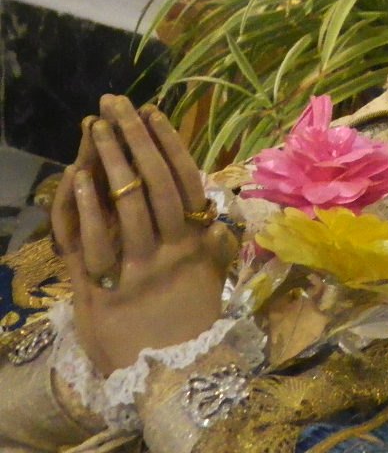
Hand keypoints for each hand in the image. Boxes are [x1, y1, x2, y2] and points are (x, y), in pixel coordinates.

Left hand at [52, 95, 236, 374]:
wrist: (171, 377)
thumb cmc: (192, 321)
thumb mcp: (212, 277)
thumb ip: (214, 242)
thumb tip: (216, 210)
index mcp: (198, 243)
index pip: (187, 180)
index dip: (169, 142)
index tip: (153, 110)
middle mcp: (171, 250)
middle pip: (156, 181)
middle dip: (135, 138)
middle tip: (118, 102)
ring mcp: (138, 268)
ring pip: (127, 203)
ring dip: (111, 160)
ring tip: (98, 125)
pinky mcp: (104, 288)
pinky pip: (94, 240)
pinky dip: (86, 206)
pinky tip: (78, 176)